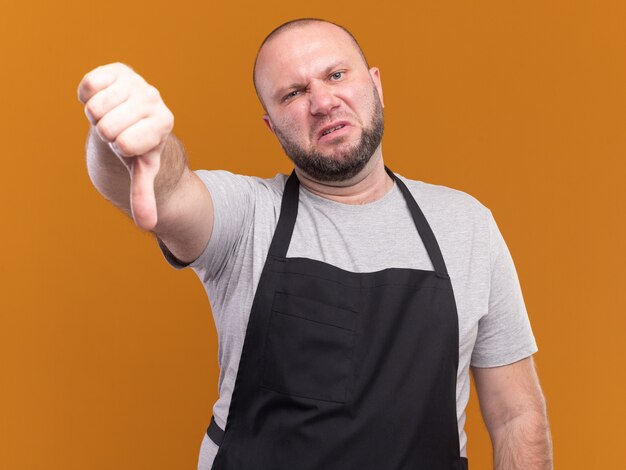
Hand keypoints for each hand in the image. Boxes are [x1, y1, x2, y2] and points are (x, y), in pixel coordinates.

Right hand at [77, 62, 173, 229]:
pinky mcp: (117, 69)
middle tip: (119, 129)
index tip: (130, 144)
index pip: (125, 143)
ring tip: (112, 115)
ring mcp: (137, 82)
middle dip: (106, 133)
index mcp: (164, 123)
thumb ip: (145, 196)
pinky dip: (87, 96)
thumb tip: (149, 225)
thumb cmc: (138, 146)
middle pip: (106, 126)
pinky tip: (104, 98)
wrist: (132, 116)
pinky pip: (88, 85)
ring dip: (96, 115)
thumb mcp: (142, 170)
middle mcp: (155, 98)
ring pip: (95, 106)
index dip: (120, 148)